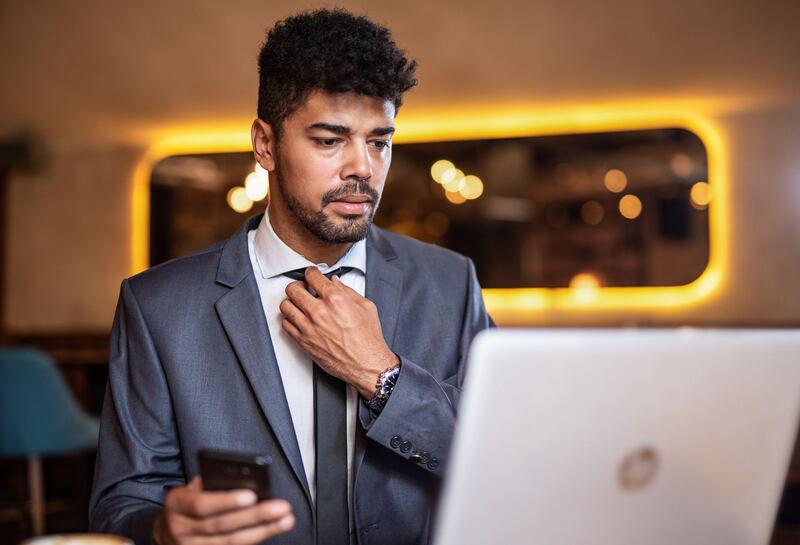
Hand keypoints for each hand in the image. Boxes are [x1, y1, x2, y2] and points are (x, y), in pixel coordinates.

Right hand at [154, 477, 294, 544]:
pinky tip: (271, 530)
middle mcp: (180, 529)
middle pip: (222, 525)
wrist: (166, 531)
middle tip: (282, 507)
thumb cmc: (188, 502)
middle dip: (255, 516)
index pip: (201, 504)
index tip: (253, 494)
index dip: (227, 501)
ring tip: (286, 520)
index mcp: (176, 504)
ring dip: (262, 531)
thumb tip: (246, 480)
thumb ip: (212, 483)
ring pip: (230, 542)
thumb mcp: (192, 488)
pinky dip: (254, 540)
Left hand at [280, 267, 399, 398]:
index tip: (312, 275)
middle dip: (298, 285)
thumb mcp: (366, 307)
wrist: (366, 364)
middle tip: (303, 288)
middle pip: (293, 289)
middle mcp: (319, 312)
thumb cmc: (368, 339)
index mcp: (336, 299)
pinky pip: (285, 324)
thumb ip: (348, 291)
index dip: (311, 273)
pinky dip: (290, 319)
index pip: (312, 276)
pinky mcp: (303, 341)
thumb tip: (335, 283)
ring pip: (285, 306)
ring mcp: (308, 327)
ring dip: (292, 302)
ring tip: (299, 303)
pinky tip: (299, 318)